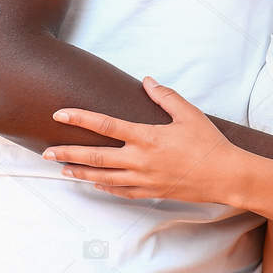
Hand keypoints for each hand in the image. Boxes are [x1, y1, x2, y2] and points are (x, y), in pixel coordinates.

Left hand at [42, 77, 243, 203]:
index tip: (59, 115)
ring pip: (103, 178)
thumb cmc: (209, 143)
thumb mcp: (189, 114)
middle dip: (68, 153)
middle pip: (95, 157)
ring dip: (80, 173)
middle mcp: (140, 160)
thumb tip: (147, 80)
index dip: (80, 118)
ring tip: (62, 169)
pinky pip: (120, 192)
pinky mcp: (150, 192)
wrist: (226, 176)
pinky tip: (93, 184)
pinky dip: (103, 187)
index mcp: (148, 137)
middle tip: (46, 153)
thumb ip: (165, 96)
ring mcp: (144, 179)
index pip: (105, 125)